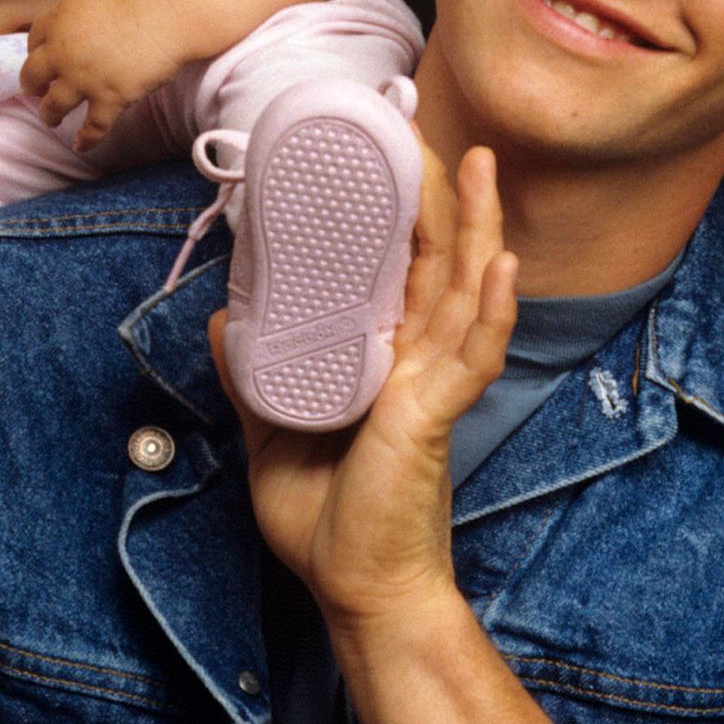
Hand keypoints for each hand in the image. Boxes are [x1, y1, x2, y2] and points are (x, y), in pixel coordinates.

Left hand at [19, 0, 196, 145]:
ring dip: (50, 114)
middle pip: (32, 75)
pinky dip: (85, 139)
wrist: (170, 9)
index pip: (33, 41)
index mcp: (60, 21)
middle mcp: (63, 52)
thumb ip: (80, 20)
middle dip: (33, 86)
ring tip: (52, 119)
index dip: (36, 54)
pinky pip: (92, 128)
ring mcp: (84, 78)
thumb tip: (81, 37)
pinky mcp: (110, 99)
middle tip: (37, 92)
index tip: (43, 62)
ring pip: (54, 106)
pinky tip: (81, 145)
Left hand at [212, 144, 517, 633]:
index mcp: (385, 361)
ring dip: (478, 227)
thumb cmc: (329, 522)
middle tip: (432, 132)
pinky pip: (473, 353)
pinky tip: (501, 264)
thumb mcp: (273, 435)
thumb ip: (255, 378)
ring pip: (467, 291)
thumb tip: (222, 321)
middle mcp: (416, 362)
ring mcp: (432, 386)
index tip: (389, 157)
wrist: (357, 591)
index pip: (401, 273)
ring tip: (479, 167)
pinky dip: (491, 306)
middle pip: (441, 263)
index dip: (401, 216)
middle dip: (443, 198)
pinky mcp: (437, 416)